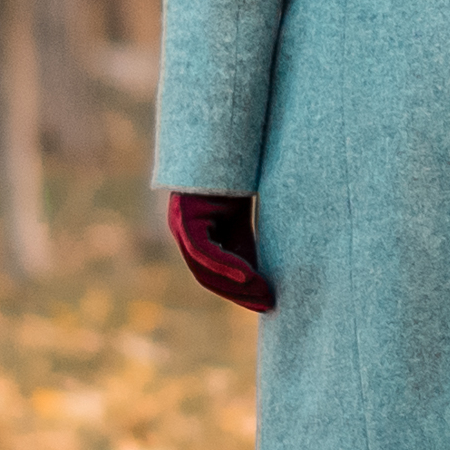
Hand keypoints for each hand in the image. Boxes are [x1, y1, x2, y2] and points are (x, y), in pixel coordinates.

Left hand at [165, 190, 274, 313]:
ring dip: (235, 285)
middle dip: (239, 294)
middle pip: (207, 277)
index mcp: (194, 236)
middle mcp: (182, 233)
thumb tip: (259, 281)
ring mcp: (180, 225)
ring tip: (264, 294)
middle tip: (268, 304)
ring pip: (204, 268)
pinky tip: (247, 275)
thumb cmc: (234, 181)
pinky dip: (225, 266)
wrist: (222, 144)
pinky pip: (203, 250)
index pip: (212, 275)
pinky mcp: (185, 217)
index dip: (238, 292)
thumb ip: (243, 249)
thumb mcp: (240, 222)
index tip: (266, 302)